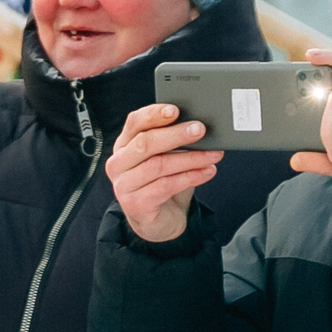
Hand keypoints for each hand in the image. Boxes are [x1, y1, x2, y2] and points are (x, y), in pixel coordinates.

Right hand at [109, 103, 221, 243]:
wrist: (159, 221)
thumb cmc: (163, 184)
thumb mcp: (167, 159)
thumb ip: (173, 143)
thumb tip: (198, 127)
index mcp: (124, 145)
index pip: (134, 123)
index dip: (154, 114)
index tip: (176, 110)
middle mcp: (118, 163)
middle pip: (145, 143)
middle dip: (176, 135)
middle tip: (200, 130)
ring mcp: (123, 185)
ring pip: (158, 165)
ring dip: (190, 158)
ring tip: (213, 155)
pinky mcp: (135, 204)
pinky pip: (165, 186)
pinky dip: (190, 177)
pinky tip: (206, 172)